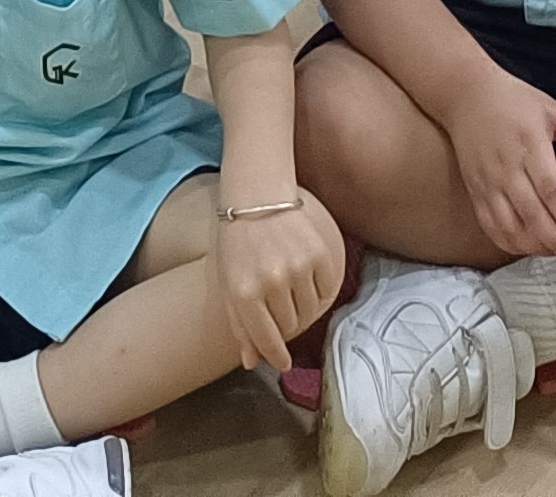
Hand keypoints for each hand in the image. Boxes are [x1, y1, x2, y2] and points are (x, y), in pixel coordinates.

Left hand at [216, 192, 348, 369]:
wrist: (257, 192)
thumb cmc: (237, 239)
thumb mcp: (229, 281)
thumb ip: (240, 324)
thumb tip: (251, 362)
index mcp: (244, 292)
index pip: (267, 339)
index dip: (277, 356)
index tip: (283, 362)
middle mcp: (271, 282)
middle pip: (291, 326)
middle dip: (287, 328)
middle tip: (283, 314)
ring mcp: (297, 267)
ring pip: (311, 311)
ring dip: (304, 310)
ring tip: (294, 296)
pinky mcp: (319, 253)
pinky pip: (327, 290)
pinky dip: (320, 292)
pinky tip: (308, 282)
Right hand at [447, 72, 555, 265]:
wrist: (463, 93)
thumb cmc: (512, 99)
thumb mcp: (550, 107)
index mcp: (530, 146)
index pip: (551, 191)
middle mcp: (507, 168)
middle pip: (532, 215)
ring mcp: (487, 182)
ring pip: (510, 226)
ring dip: (534, 246)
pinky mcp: (475, 190)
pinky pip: (491, 226)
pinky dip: (509, 242)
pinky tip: (528, 247)